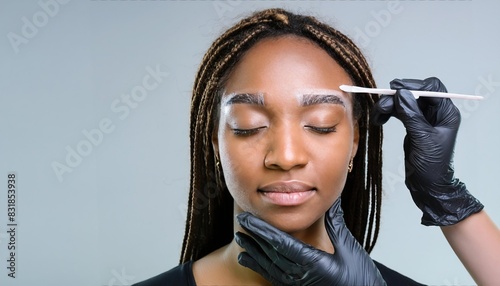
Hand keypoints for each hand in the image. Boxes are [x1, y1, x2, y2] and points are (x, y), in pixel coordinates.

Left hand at [234, 199, 385, 285]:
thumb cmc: (360, 278)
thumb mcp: (349, 248)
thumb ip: (335, 223)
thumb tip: (329, 197)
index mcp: (313, 263)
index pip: (280, 243)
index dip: (262, 229)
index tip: (248, 218)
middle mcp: (301, 276)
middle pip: (271, 253)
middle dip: (254, 236)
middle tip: (240, 220)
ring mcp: (297, 285)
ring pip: (269, 266)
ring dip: (252, 251)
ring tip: (239, 237)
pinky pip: (273, 278)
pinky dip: (258, 267)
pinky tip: (247, 259)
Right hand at [371, 77, 482, 225]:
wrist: (428, 186)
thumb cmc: (432, 166)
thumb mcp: (422, 139)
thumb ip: (412, 115)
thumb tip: (401, 94)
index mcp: (446, 113)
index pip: (432, 88)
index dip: (413, 85)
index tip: (395, 89)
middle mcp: (436, 113)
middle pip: (414, 94)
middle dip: (396, 98)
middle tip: (381, 107)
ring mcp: (423, 119)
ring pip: (404, 102)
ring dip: (389, 106)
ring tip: (377, 116)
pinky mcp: (412, 126)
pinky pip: (399, 112)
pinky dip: (388, 113)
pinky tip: (380, 120)